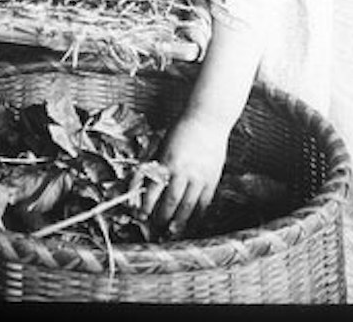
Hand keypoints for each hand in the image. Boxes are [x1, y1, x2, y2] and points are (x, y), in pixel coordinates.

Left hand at [143, 113, 228, 236]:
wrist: (207, 119)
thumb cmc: (181, 129)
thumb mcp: (163, 144)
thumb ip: (156, 164)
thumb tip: (145, 184)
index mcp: (168, 161)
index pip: (154, 190)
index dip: (146, 206)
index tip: (140, 215)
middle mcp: (184, 171)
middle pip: (171, 202)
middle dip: (161, 219)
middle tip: (155, 230)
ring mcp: (200, 177)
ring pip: (188, 207)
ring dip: (179, 223)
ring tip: (171, 233)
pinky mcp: (212, 179)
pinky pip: (204, 203)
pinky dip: (197, 217)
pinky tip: (191, 224)